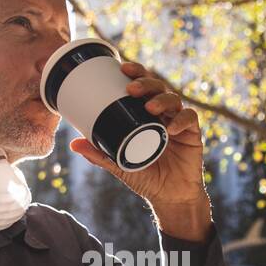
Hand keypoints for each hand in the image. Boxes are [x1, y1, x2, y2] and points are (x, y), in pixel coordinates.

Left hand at [69, 61, 210, 232]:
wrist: (169, 198)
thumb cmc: (146, 178)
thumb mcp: (119, 164)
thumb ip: (99, 154)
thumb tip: (73, 143)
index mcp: (146, 115)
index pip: (143, 87)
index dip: (136, 73)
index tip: (122, 68)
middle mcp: (163, 115)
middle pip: (158, 87)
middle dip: (146, 82)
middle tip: (132, 88)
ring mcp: (178, 123)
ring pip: (174, 100)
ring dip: (162, 99)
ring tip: (149, 107)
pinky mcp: (193, 134)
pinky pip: (189, 120)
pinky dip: (181, 120)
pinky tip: (171, 127)